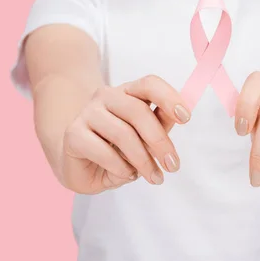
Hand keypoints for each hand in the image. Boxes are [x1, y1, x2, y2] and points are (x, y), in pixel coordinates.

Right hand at [60, 75, 190, 193]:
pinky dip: (120, 167)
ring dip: (143, 160)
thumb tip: (179, 115)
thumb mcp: (144, 138)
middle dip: (160, 141)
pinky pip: (103, 151)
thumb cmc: (116, 149)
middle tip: (172, 166)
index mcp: (127, 93)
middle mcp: (106, 97)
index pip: (149, 84)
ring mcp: (87, 113)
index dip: (169, 97)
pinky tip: (126, 174)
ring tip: (153, 176)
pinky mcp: (73, 134)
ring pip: (123, 133)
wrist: (80, 166)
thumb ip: (160, 124)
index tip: (186, 118)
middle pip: (138, 111)